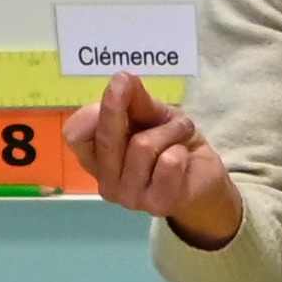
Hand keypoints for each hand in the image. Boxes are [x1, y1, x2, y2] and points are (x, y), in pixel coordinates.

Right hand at [66, 77, 240, 251]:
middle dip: (123, 107)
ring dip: (170, 130)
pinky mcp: (158, 204)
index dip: (95, 110)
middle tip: (132, 85)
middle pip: (106, 137)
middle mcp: (106, 181)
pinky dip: (181, 149)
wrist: (204, 177)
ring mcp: (130, 197)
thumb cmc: (171, 144)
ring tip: (179, 133)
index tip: (118, 86)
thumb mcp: (152, 114)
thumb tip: (121, 77)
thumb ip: (135, 99)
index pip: (76, 135)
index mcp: (96, 158)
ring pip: (143, 146)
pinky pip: (168, 162)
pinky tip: (184, 158)